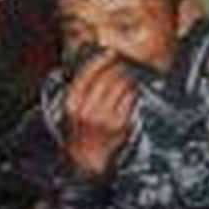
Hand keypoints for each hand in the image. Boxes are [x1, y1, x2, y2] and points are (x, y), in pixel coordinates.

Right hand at [64, 52, 136, 176]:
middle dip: (119, 65)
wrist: (87, 157)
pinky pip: (131, 98)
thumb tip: (98, 61)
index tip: (111, 52)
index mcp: (73, 103)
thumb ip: (82, 87)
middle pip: (108, 77)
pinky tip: (134, 88)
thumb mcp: (73, 107)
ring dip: (129, 76)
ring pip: (122, 85)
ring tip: (132, 73)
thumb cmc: (82, 128)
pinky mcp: (120, 124)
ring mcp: (104, 117)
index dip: (102, 59)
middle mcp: (87, 109)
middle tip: (126, 61)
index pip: (88, 73)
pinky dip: (134, 90)